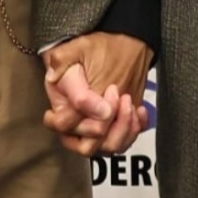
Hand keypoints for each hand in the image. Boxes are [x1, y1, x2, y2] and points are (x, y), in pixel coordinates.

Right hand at [42, 33, 153, 155]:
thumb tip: (77, 100)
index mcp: (59, 105)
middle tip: (117, 93)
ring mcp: (94, 131)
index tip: (108, 90)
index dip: (87, 111)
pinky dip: (134, 130)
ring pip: (106, 149)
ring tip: (129, 103)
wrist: (120, 47)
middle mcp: (74, 124)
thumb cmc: (95, 50)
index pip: (65, 124)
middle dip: (106, 123)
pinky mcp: (113, 131)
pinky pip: (123, 144)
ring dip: (122, 128)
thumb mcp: (77, 50)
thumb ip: (66, 69)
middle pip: (85, 145)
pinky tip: (138, 109)